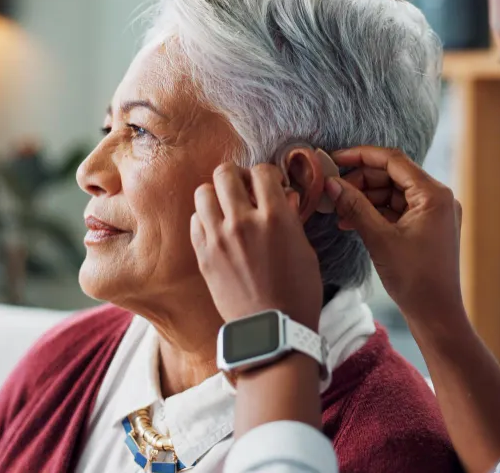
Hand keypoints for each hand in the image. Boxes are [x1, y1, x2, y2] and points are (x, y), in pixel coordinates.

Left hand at [191, 162, 323, 329]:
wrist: (273, 329)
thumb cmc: (298, 292)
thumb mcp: (305, 251)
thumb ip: (291, 219)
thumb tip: (285, 197)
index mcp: (274, 217)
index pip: (262, 171)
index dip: (266, 175)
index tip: (269, 186)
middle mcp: (243, 222)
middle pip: (225, 173)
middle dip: (236, 176)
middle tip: (244, 190)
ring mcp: (219, 239)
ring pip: (203, 192)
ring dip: (216, 195)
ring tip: (226, 208)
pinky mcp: (203, 255)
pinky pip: (195, 221)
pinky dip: (205, 220)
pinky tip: (217, 230)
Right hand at [325, 146, 462, 319]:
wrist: (436, 314)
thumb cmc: (414, 279)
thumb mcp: (379, 239)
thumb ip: (354, 207)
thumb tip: (331, 184)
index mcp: (434, 194)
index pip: (393, 160)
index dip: (360, 156)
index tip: (334, 159)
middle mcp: (438, 198)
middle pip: (392, 175)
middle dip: (360, 181)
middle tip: (332, 189)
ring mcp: (434, 213)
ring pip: (392, 193)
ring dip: (364, 199)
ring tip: (337, 209)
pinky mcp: (427, 227)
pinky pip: (397, 210)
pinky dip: (375, 213)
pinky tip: (350, 221)